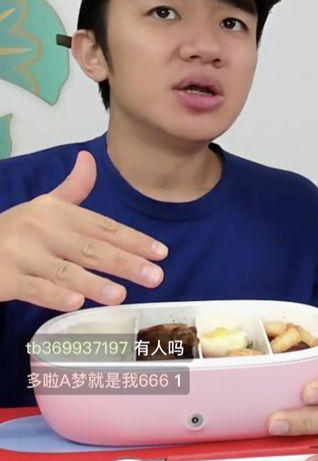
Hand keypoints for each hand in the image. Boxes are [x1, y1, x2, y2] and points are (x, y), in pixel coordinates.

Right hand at [0, 151, 168, 311]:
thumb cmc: (15, 230)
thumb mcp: (43, 206)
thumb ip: (72, 189)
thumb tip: (89, 158)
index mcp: (57, 211)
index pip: (103, 226)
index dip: (133, 239)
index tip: (160, 252)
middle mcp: (43, 228)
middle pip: (91, 248)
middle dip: (125, 263)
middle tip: (155, 276)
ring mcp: (24, 254)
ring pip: (65, 270)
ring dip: (95, 282)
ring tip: (121, 295)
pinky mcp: (7, 277)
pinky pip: (35, 288)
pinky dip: (56, 296)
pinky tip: (77, 303)